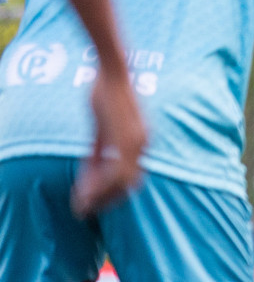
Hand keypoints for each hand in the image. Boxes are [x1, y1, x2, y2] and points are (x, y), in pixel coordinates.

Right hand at [72, 72, 145, 215]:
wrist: (114, 70)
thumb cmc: (106, 93)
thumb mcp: (102, 126)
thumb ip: (99, 149)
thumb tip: (91, 170)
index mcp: (142, 141)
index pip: (132, 177)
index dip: (115, 193)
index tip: (97, 203)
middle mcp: (143, 144)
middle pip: (130, 184)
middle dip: (109, 201)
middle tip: (88, 211)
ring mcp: (136, 142)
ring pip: (122, 182)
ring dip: (101, 197)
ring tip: (82, 207)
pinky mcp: (126, 138)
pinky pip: (115, 171)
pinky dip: (100, 185)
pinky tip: (84, 192)